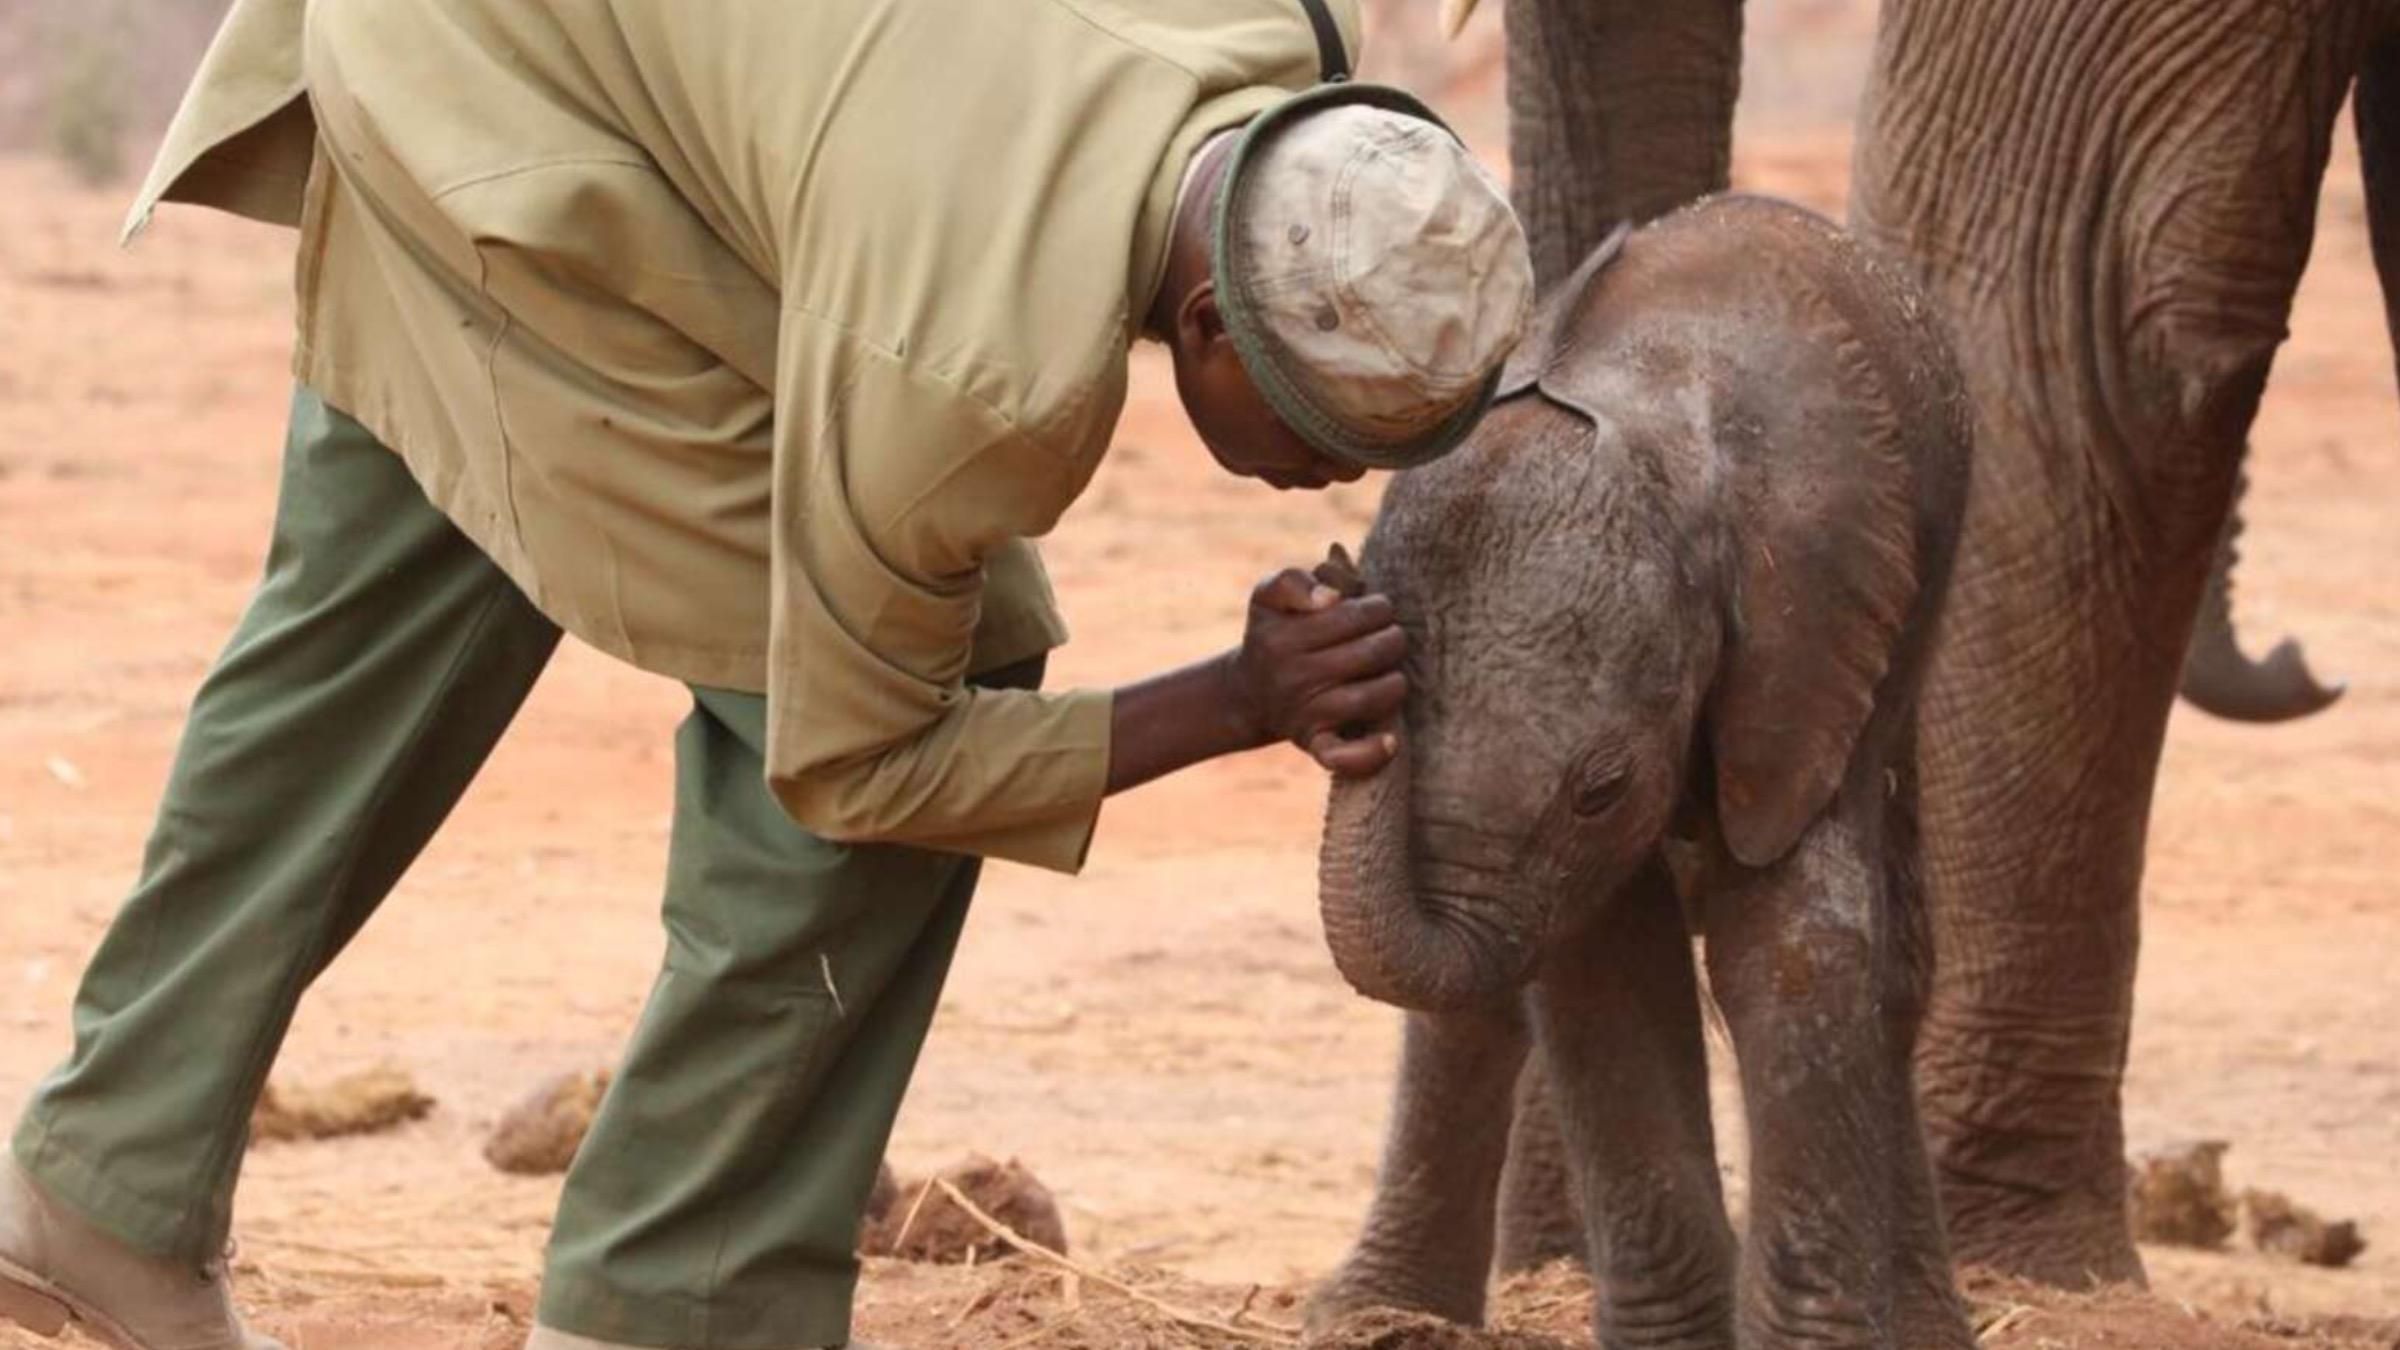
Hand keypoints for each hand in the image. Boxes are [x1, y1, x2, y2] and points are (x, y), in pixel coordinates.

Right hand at [1223, 568, 1407, 775]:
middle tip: (1388, 638)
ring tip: (1391, 672)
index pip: (1355, 615)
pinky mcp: (1313, 743)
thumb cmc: (1272, 634)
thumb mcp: (1268, 596)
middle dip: (1391, 638)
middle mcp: (1291, 676)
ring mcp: (1303, 713)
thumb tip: (1330, 598)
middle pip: (1370, 652)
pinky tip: (1391, 740)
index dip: (1377, 608)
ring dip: (1394, 680)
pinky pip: (1342, 757)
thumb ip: (1294, 581)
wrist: (1250, 693)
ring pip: (1369, 696)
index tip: (1374, 611)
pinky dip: (1369, 753)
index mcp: (1282, 636)